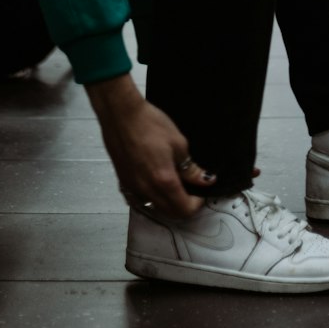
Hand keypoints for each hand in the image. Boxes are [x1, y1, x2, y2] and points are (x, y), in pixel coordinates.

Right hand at [87, 73, 214, 216]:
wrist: (121, 114)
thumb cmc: (151, 124)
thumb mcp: (178, 143)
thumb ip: (191, 168)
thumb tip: (206, 180)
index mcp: (164, 181)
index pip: (184, 209)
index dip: (196, 204)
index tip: (201, 192)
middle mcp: (147, 190)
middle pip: (169, 213)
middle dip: (183, 207)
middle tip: (190, 191)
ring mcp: (132, 187)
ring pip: (154, 208)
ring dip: (167, 205)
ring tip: (173, 187)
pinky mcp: (123, 181)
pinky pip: (139, 200)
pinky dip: (150, 199)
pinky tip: (154, 184)